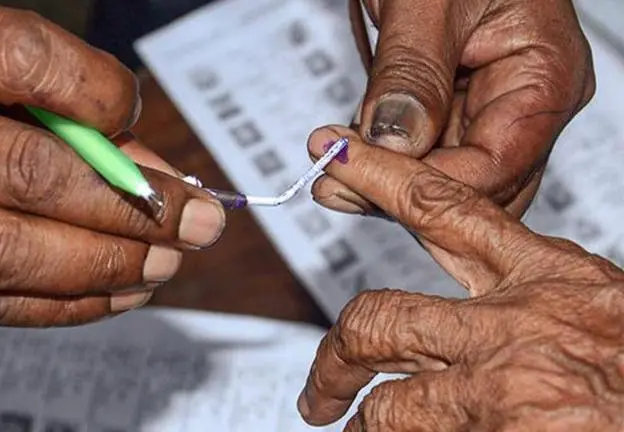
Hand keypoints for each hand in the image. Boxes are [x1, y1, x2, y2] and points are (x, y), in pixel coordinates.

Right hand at [0, 2, 224, 326]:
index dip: (90, 87)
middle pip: (28, 171)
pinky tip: (118, 293)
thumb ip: (43, 104)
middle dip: (134, 203)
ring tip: (167, 261)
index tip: (130, 107)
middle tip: (198, 220)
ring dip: (109, 263)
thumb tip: (147, 164)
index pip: (12, 57)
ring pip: (9, 252)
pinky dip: (65, 305)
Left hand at [298, 127, 623, 430]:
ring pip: (390, 403)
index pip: (442, 207)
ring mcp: (505, 389)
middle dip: (337, 353)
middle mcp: (519, 327)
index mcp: (552, 280)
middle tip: (322, 386)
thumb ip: (536, 307)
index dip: (379, 176)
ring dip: (365, 424)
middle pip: (381, 318)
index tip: (336, 155)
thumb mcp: (602, 316)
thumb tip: (477, 317)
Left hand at [315, 0, 595, 216]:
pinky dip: (386, 161)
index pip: (493, 167)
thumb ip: (414, 73)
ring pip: (447, 177)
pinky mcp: (454, 104)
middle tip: (336, 183)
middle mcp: (524, 101)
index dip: (422, 185)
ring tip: (333, 171)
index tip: (355, 177)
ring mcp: (490, 105)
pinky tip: (349, 155)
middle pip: (475, 185)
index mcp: (545, 76)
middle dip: (404, 195)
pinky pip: (426, 153)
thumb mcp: (427, 2)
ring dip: (388, 183)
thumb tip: (397, 144)